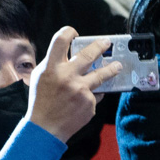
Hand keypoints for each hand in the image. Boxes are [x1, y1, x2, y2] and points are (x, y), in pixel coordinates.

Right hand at [28, 27, 115, 142]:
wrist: (46, 127)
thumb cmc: (42, 100)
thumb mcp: (41, 77)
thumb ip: (54, 64)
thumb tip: (70, 52)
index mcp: (51, 67)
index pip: (60, 40)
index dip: (68, 32)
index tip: (75, 32)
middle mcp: (67, 76)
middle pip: (88, 54)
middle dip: (100, 46)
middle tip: (108, 42)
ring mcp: (80, 90)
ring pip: (101, 75)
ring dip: (112, 69)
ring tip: (118, 66)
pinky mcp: (89, 103)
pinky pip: (96, 94)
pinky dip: (92, 95)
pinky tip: (84, 100)